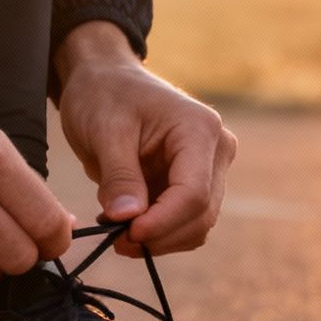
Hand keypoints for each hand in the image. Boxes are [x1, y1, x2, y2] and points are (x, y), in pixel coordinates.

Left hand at [54, 21, 237, 255]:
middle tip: (114, 240)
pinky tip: (124, 222)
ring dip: (158, 239)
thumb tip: (127, 218)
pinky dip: (157, 232)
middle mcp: (216, 150)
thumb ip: (118, 175)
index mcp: (199, 129)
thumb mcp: (104, 130)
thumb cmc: (104, 95)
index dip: (162, 222)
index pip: (194, 193)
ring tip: (114, 229)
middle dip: (159, 235)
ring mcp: (209, 169)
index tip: (124, 234)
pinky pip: (183, 223)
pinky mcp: (194, 184)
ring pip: (196, 226)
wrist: (106, 81)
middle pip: (201, 214)